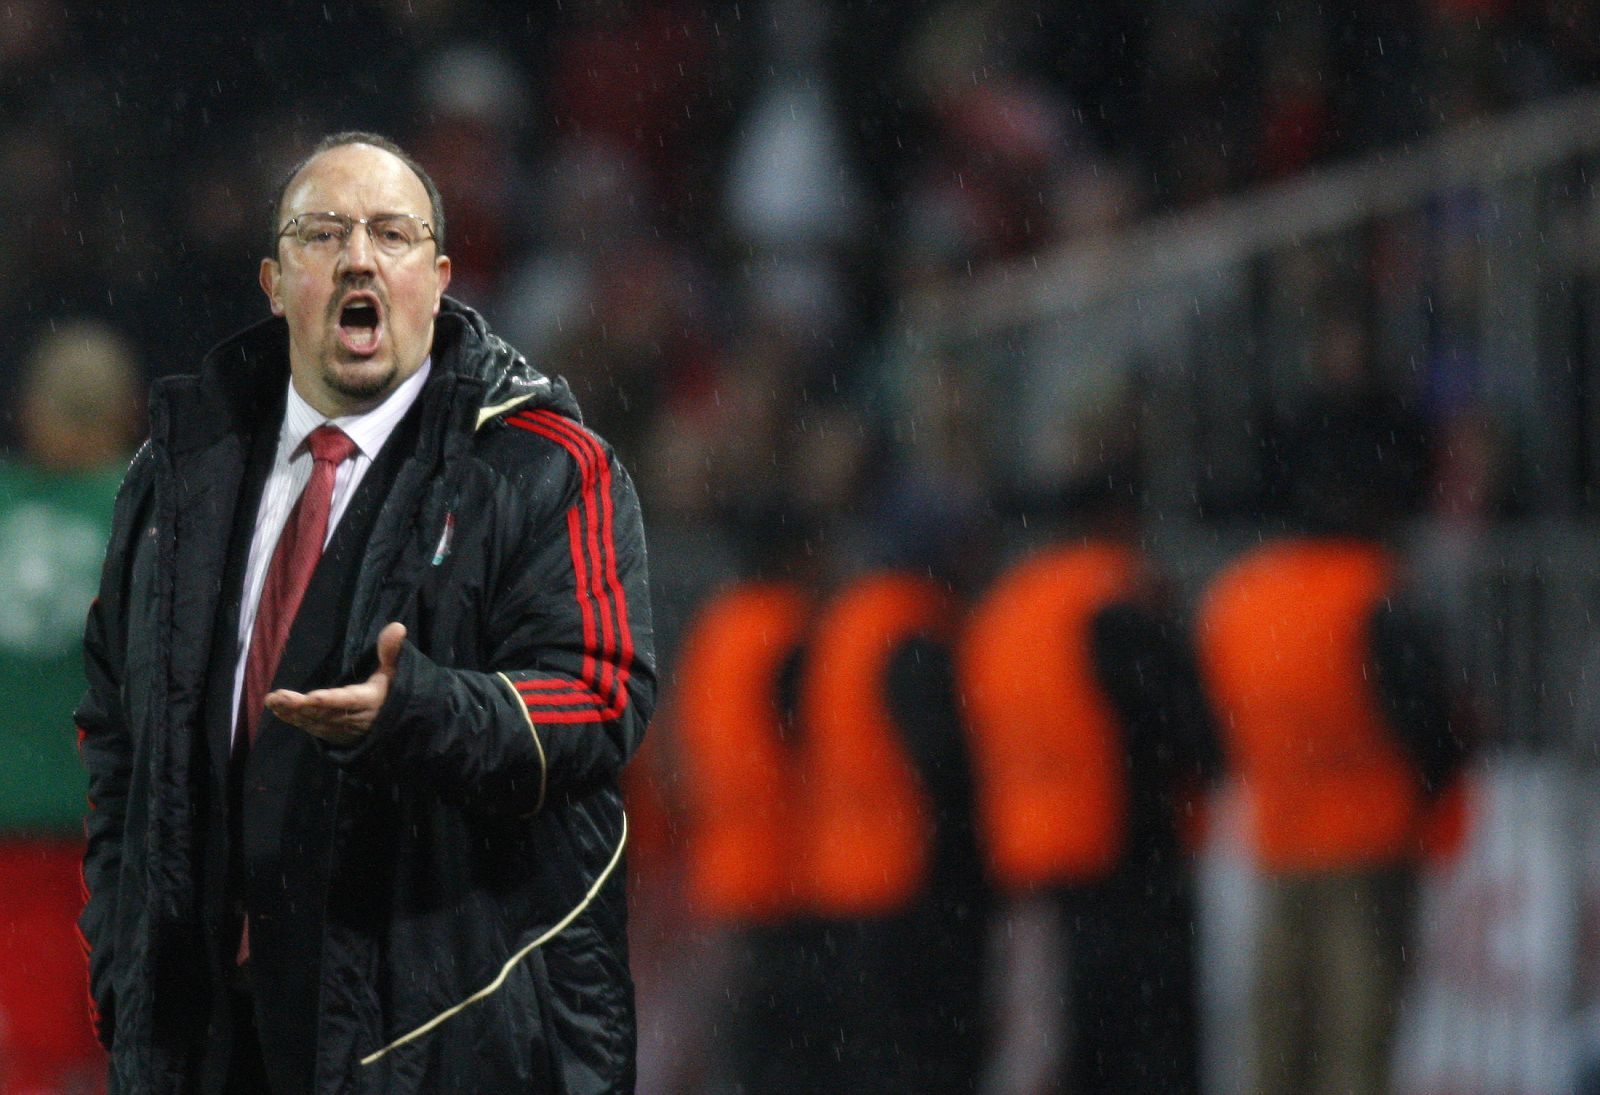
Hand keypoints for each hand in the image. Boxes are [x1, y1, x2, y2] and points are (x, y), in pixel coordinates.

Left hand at [265, 622, 405, 745]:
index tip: (313, 697)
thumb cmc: (388, 693)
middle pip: (324, 712)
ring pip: (313, 721)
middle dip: (300, 706)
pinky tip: (277, 710)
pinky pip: (309, 727)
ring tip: (272, 700)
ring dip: (291, 712)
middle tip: (280, 697)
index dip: (330, 700)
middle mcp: (352, 718)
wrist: (391, 727)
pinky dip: (292, 719)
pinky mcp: (330, 734)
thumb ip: (390, 651)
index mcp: (368, 701)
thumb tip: (397, 626)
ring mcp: (339, 729)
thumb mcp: (393, 672)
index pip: (348, 700)